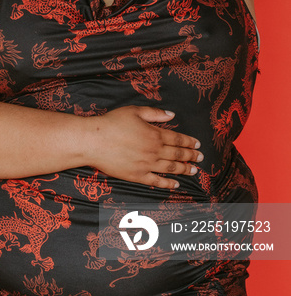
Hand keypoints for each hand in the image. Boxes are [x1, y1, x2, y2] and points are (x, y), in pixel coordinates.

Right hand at [85, 106, 201, 188]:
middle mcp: (154, 151)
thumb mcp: (134, 111)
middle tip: (201, 158)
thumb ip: (155, 113)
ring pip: (170, 168)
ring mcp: (146, 165)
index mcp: (154, 134)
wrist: (94, 141)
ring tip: (194, 170)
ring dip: (184, 169)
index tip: (197, 144)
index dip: (189, 141)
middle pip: (177, 154)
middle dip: (191, 156)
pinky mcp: (137, 176)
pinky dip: (168, 183)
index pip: (177, 139)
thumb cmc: (112, 123)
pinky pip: (157, 181)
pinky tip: (176, 184)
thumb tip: (171, 114)